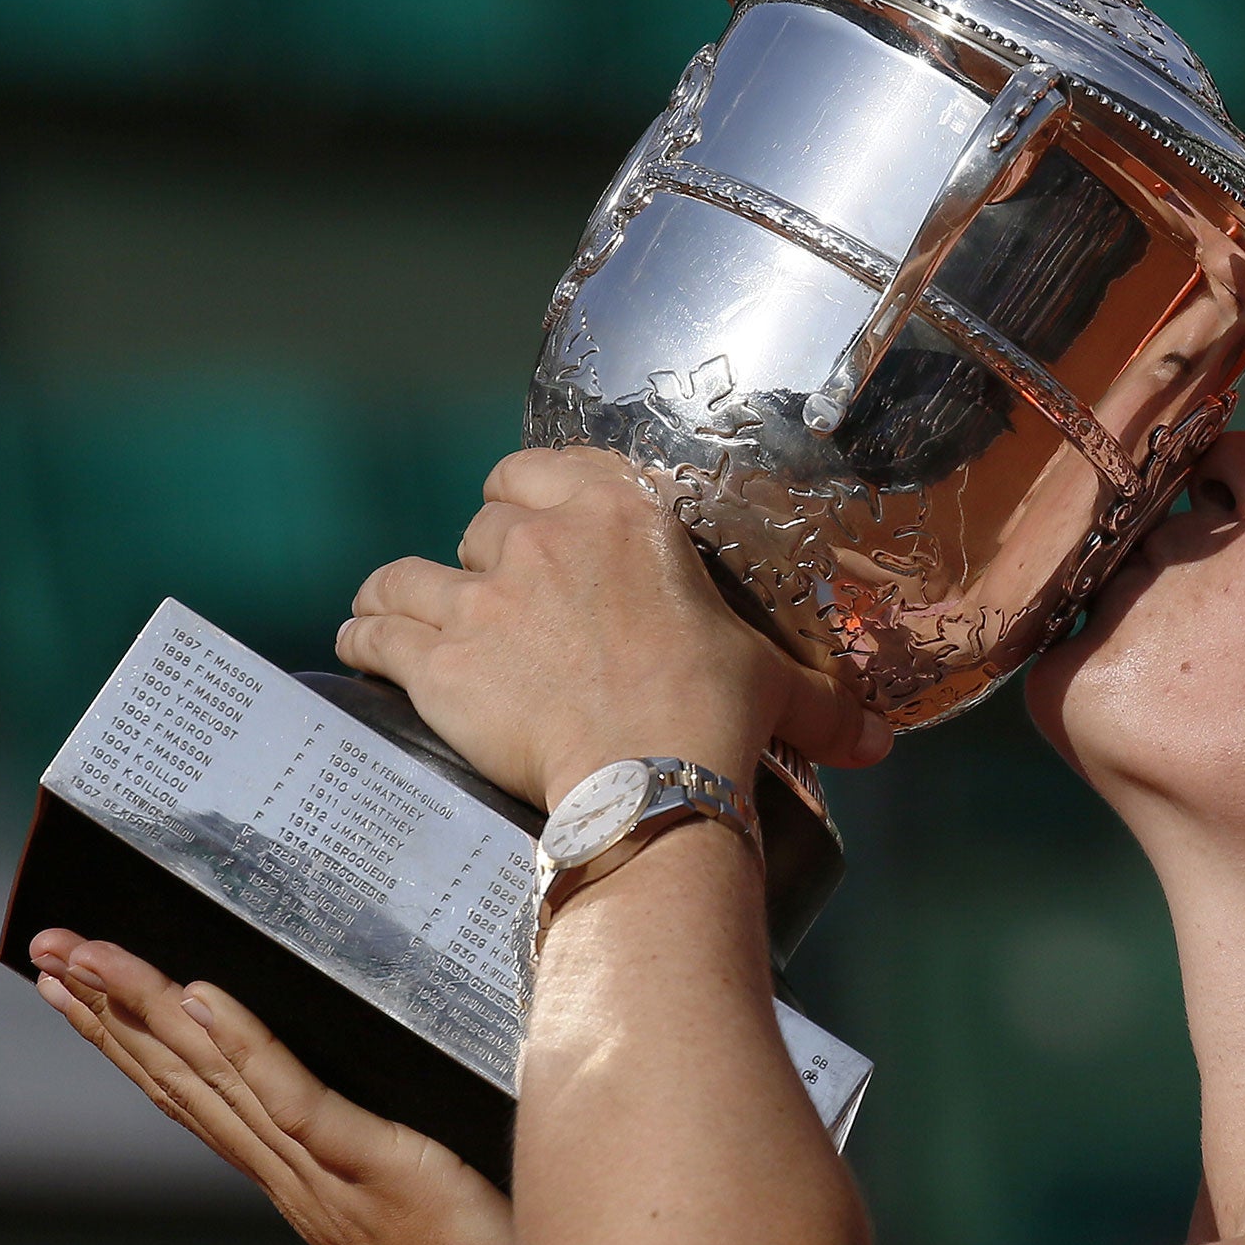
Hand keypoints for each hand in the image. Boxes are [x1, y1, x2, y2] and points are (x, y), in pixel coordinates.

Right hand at [28, 929, 519, 1244]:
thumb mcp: (416, 1176)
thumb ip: (379, 1129)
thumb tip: (381, 1055)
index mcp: (297, 1169)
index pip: (197, 1090)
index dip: (135, 1035)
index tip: (83, 983)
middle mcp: (291, 1171)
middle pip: (183, 1078)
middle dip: (110, 1011)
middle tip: (52, 949)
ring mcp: (324, 1172)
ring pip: (216, 1081)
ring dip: (149, 1012)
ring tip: (93, 958)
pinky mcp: (376, 1165)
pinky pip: (298, 1103)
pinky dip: (248, 1049)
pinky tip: (205, 1000)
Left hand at [336, 446, 891, 810]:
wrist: (655, 773)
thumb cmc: (720, 714)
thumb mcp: (777, 689)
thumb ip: (822, 704)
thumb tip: (879, 743)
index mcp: (621, 513)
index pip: (534, 471)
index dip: (523, 500)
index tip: (529, 529)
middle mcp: (542, 538)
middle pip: (480, 526)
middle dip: (484, 563)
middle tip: (502, 609)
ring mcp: (483, 595)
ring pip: (407, 572)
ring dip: (404, 597)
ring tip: (404, 623)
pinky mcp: (438, 657)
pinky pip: (374, 628)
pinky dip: (365, 639)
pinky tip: (366, 651)